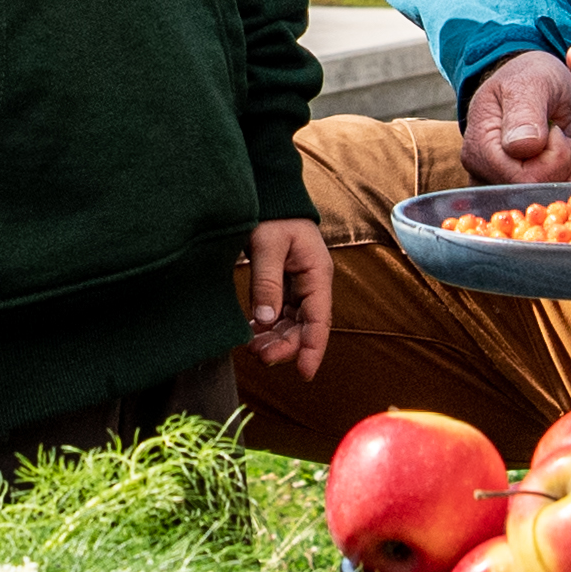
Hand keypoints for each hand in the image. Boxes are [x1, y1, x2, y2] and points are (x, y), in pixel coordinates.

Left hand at [240, 217, 331, 375]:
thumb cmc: (274, 216)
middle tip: (260, 356)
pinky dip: (265, 327)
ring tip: (252, 348)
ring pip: (290, 323)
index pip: (319, 320)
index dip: (313, 349)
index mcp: (317, 274)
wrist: (270, 197)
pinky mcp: (283, 285)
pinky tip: (250, 333)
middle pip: (304, 326)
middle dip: (285, 345)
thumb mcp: (268, 245)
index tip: (305, 373)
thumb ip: (267, 281)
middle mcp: (312, 284)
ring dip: (274, 338)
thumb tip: (265, 319)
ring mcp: (298, 286)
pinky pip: (278, 313)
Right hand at [461, 47, 570, 185]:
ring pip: (560, 201)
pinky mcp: (534, 193)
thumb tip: (521, 147)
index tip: (553, 129)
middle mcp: (491, 178)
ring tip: (570, 141)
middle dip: (569, 163)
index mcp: (481, 151)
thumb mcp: (529, 82)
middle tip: (565, 134)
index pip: (526, 178)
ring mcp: (512, 189)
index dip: (553, 157)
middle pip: (543, 194)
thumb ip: (524, 111)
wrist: (537, 85)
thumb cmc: (528, 78)